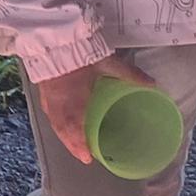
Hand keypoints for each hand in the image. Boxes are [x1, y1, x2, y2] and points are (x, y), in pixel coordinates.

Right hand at [35, 53, 157, 162]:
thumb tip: (152, 84)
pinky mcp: (43, 87)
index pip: (75, 126)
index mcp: (76, 97)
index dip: (79, 143)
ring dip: (63, 135)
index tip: (87, 157)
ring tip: (72, 145)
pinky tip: (58, 123)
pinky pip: (48, 110)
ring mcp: (49, 94)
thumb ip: (129, 74)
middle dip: (71, 144)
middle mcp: (60, 100)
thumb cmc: (79, 52)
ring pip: (54, 120)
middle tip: (81, 156)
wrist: (52, 37)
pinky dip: (54, 121)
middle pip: (63, 127)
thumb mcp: (107, 62)